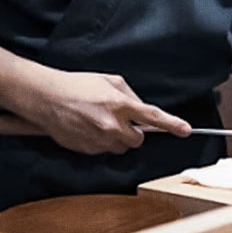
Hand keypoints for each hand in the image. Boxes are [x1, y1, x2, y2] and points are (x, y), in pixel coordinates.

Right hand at [18, 70, 191, 154]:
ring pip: (121, 148)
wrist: (46, 98)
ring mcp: (98, 140)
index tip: (185, 130)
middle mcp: (111, 125)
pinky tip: (89, 128)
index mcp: (119, 104)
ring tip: (100, 122)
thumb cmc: (78, 85)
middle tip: (121, 119)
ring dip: (117, 138)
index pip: (152, 116)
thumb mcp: (110, 81)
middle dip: (134, 132)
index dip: (171, 124)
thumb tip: (142, 110)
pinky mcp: (86, 149)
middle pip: (138, 140)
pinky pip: (104, 150)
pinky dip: (102, 142)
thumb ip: (130, 96)